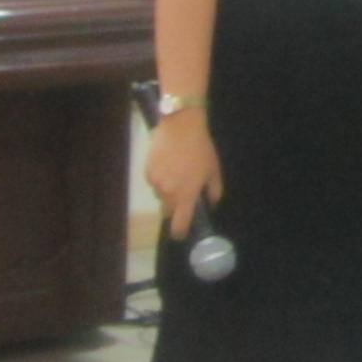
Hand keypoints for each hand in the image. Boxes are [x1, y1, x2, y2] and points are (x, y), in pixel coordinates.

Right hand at [144, 115, 223, 240]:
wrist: (181, 127)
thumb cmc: (201, 149)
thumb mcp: (213, 171)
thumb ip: (214, 192)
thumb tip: (211, 205)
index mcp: (186, 195)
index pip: (179, 224)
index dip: (180, 232)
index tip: (181, 234)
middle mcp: (168, 192)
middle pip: (168, 211)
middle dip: (175, 208)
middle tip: (184, 195)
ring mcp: (155, 182)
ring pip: (160, 196)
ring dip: (167, 192)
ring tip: (177, 174)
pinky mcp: (147, 171)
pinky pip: (154, 182)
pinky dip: (160, 179)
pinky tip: (169, 165)